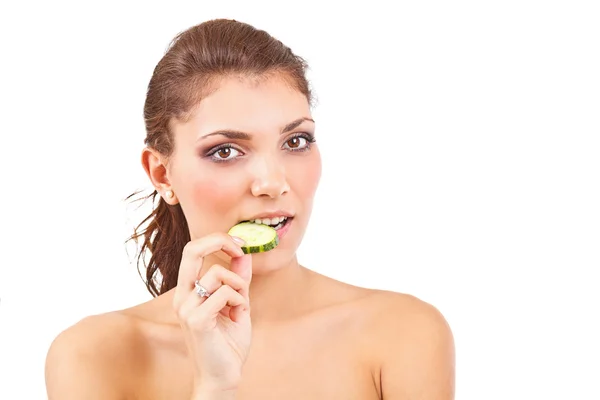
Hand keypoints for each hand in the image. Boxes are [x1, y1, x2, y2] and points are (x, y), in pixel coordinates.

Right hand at [172, 232, 252, 393]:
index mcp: (187, 292)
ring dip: (239, 286)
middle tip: (240, 248)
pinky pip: (224, 293)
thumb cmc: (228, 344)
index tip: (238, 244)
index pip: (192, 250)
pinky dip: (239, 301)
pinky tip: (237, 316)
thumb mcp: (237, 304)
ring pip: (218, 272)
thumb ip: (238, 280)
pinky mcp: (196, 320)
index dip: (216, 240)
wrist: (223, 376)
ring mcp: (186, 308)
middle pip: (192, 249)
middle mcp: (182, 297)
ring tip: (240, 306)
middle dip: (220, 241)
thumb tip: (243, 255)